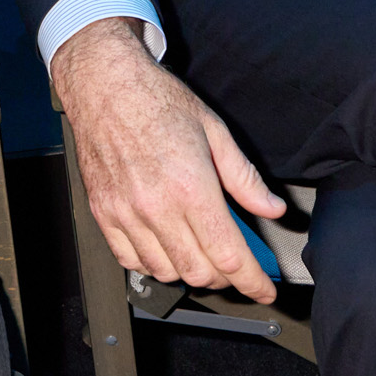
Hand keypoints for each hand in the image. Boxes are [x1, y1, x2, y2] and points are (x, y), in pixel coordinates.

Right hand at [51, 17, 283, 305]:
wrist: (104, 85)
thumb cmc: (156, 100)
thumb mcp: (214, 131)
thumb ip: (245, 177)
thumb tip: (271, 207)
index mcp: (191, 186)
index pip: (229, 255)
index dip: (253, 281)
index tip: (264, 290)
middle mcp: (157, 206)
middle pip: (199, 272)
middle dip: (225, 278)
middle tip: (235, 265)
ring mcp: (127, 213)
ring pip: (166, 272)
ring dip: (190, 272)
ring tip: (201, 253)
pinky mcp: (104, 213)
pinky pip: (131, 261)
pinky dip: (154, 265)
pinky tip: (166, 248)